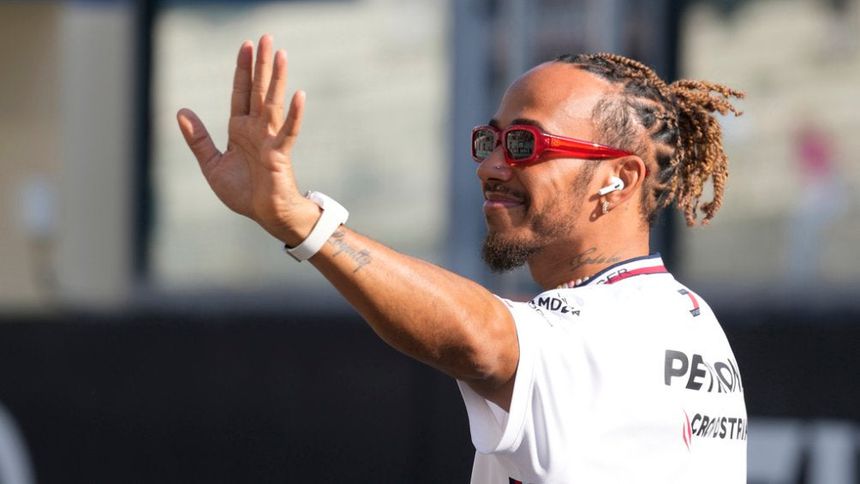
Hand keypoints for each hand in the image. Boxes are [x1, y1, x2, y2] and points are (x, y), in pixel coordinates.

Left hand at [176, 34, 318, 244]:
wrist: (265, 215)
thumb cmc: (243, 192)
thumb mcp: (212, 164)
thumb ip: (198, 139)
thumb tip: (180, 111)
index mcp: (239, 129)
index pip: (241, 92)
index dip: (242, 69)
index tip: (246, 45)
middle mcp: (256, 129)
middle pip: (258, 90)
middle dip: (260, 64)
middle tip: (266, 37)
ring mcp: (269, 139)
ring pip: (272, 103)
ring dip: (276, 79)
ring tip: (280, 54)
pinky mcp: (279, 154)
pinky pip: (288, 131)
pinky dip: (294, 115)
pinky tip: (299, 95)